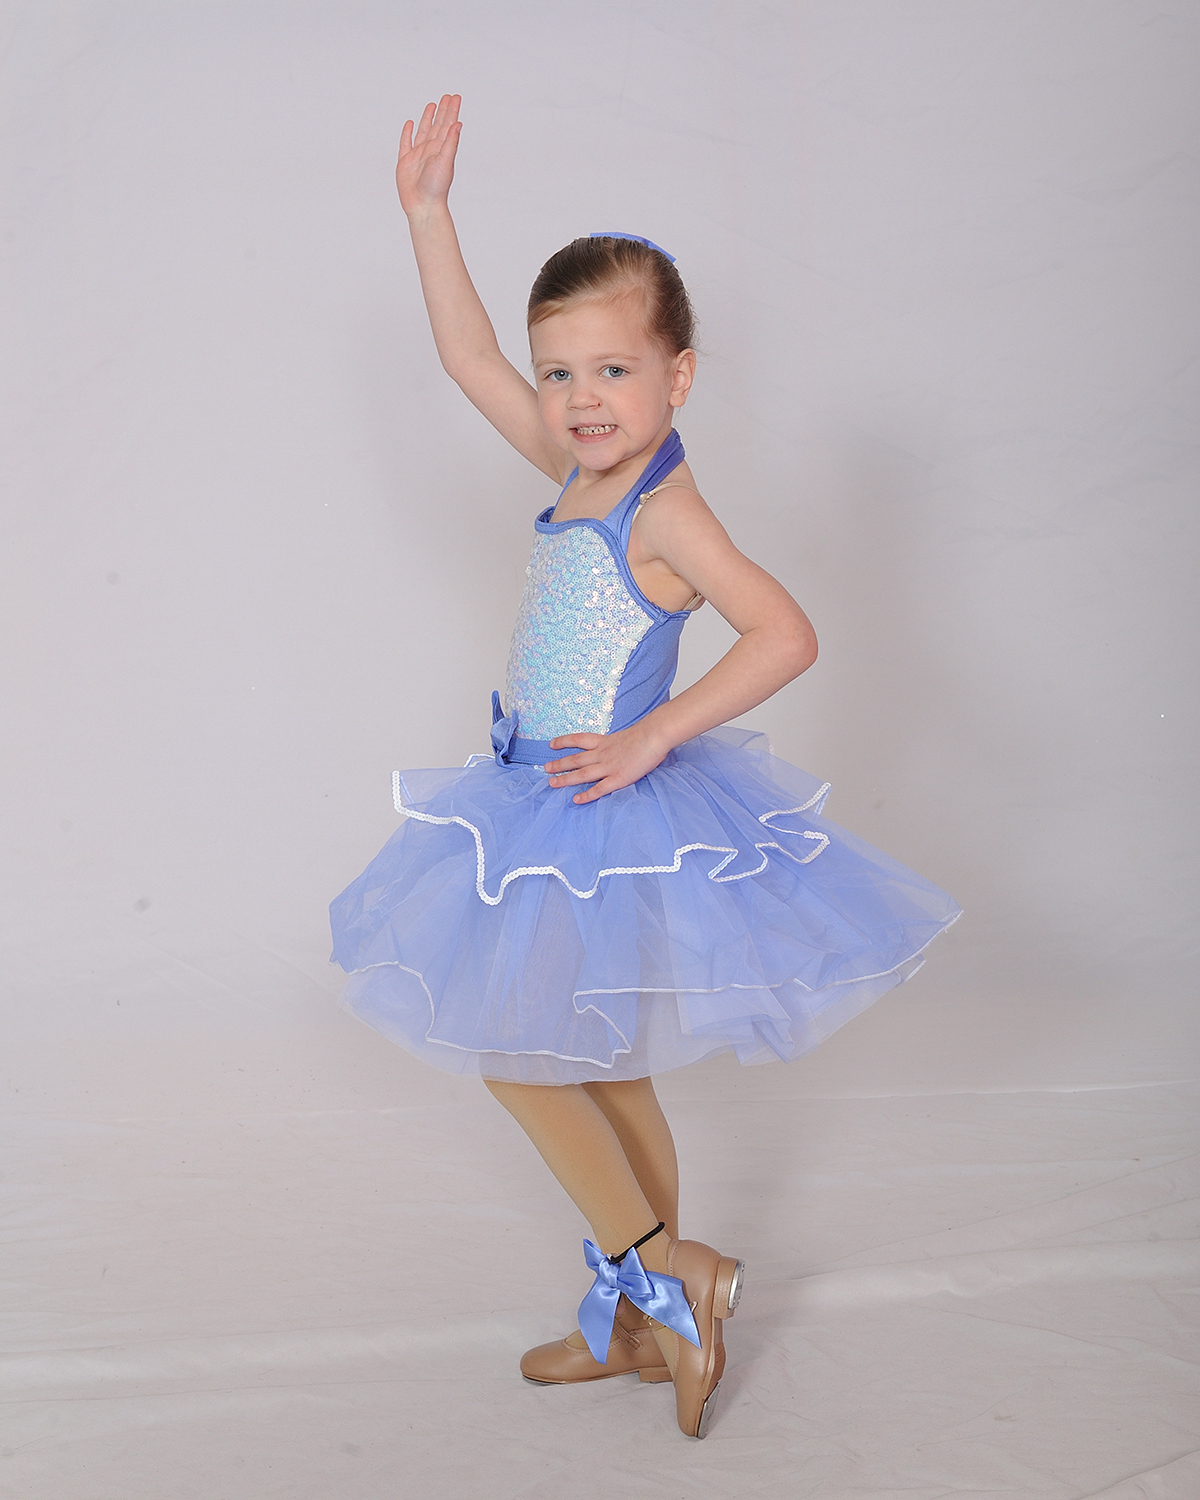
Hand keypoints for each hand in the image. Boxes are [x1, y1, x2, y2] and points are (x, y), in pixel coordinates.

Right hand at [397, 94, 461, 218]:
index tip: (455, 97)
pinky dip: (407, 133)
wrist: (423, 206)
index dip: (451, 111)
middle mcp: (431, 150)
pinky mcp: (405, 162)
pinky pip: (405, 144)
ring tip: (432, 105)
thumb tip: (458, 123)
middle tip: (448, 96)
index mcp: (442, 149)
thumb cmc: (436, 188)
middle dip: (443, 111)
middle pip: (438, 125)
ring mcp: (418, 155)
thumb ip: (451, 142)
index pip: (448, 125)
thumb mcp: (445, 162)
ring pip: (423, 131)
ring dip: (428, 118)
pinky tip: (409, 124)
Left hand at [545, 723, 671, 803]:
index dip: (564, 742)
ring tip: (552, 783)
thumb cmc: (647, 734)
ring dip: (566, 779)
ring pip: (582, 774)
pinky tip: (576, 800)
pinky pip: (599, 789)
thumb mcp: (627, 735)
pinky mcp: (618, 779)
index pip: (579, 740)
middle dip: (559, 764)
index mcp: (605, 742)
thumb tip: (619, 748)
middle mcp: (602, 754)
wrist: (654, 736)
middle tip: (545, 768)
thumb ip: (619, 744)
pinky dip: (587, 795)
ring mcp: (608, 767)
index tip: (551, 744)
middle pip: (575, 759)